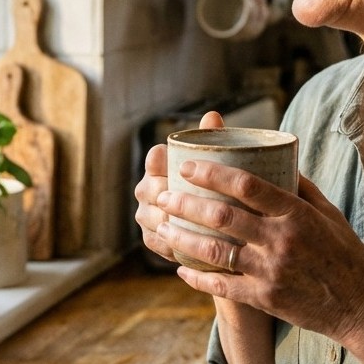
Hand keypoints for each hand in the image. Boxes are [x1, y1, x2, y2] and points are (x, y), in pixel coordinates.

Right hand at [133, 111, 225, 261]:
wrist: (214, 222)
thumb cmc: (214, 183)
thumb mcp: (217, 162)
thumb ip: (212, 139)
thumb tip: (213, 115)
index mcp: (158, 164)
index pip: (155, 158)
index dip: (165, 161)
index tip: (184, 167)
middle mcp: (146, 189)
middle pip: (149, 190)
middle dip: (169, 196)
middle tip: (196, 202)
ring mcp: (146, 215)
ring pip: (151, 218)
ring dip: (170, 222)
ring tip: (194, 228)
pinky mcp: (152, 239)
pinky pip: (157, 242)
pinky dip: (172, 245)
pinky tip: (190, 248)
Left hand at [155, 158, 363, 339]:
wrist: (359, 305)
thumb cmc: (344, 253)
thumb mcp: (328, 213)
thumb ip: (300, 187)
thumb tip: (277, 158)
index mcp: (296, 213)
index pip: (247, 185)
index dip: (212, 173)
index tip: (188, 166)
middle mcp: (281, 240)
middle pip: (223, 216)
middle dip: (186, 204)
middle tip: (163, 195)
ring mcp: (271, 271)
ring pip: (216, 251)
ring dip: (183, 237)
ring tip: (162, 226)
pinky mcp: (265, 298)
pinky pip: (223, 286)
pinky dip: (198, 277)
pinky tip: (181, 268)